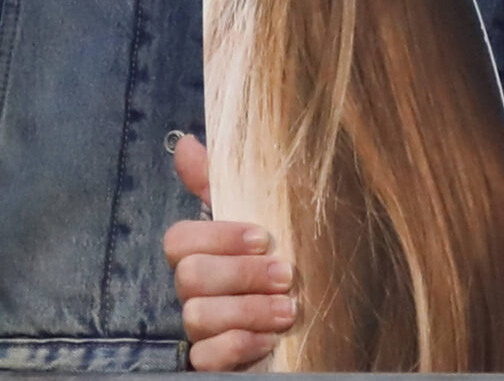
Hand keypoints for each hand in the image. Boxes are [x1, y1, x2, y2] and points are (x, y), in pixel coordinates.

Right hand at [165, 135, 293, 371]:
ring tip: (288, 309)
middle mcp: (194, 294)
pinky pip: (204, 360)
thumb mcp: (264, 219)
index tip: (262, 236)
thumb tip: (187, 144)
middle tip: (285, 274)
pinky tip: (270, 340)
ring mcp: (200, 332)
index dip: (217, 236)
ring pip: (196, 317)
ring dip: (247, 310)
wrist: (324, 325)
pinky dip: (238, 346)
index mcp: (202, 256)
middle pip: (188, 277)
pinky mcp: (211, 366)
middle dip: (241, 275)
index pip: (178, 240)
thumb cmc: (284, 266)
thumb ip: (223, 185)